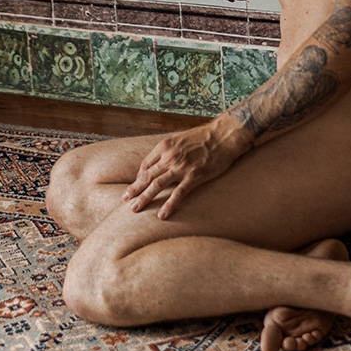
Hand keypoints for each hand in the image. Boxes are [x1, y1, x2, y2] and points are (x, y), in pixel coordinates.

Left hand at [121, 117, 251, 218]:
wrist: (225, 135)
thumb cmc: (206, 136)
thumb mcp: (182, 139)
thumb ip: (171, 150)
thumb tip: (164, 162)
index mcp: (165, 146)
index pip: (146, 165)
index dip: (138, 177)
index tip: (135, 186)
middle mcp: (170, 156)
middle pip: (147, 176)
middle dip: (134, 189)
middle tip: (125, 200)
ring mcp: (181, 167)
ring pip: (157, 185)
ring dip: (144, 198)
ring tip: (135, 209)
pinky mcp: (194, 176)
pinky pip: (178, 194)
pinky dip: (168, 205)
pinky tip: (161, 215)